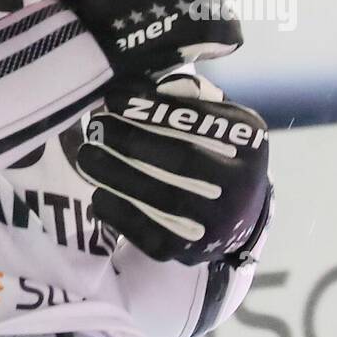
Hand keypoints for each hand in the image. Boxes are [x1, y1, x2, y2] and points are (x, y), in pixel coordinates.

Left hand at [74, 73, 270, 265]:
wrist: (237, 211)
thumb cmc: (213, 147)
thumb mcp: (214, 113)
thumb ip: (183, 95)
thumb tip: (137, 83)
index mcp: (249, 141)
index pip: (198, 121)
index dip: (152, 109)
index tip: (113, 97)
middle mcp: (243, 184)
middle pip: (182, 160)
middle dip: (131, 140)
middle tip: (97, 126)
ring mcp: (219, 224)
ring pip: (164, 199)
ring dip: (117, 175)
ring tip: (87, 155)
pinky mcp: (193, 253)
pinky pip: (152, 235)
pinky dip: (120, 213)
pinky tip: (99, 193)